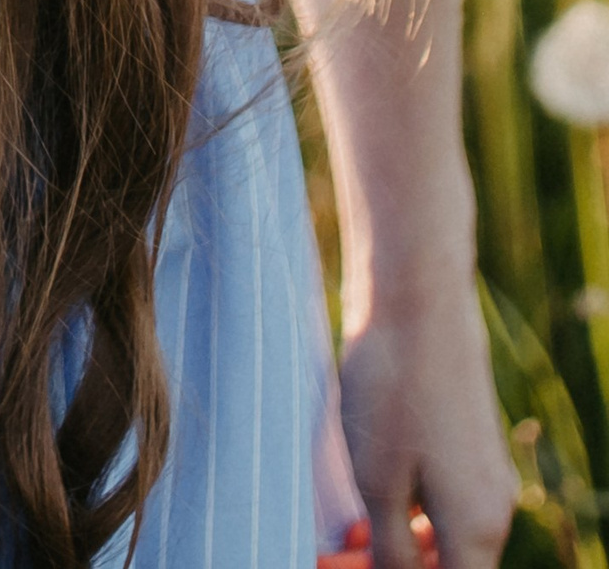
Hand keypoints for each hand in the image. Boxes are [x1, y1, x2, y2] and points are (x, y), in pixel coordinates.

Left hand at [337, 266, 517, 568]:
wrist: (417, 298)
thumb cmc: (392, 388)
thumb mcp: (378, 483)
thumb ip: (392, 550)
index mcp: (478, 531)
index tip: (356, 562)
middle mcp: (495, 509)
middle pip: (450, 566)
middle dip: (398, 563)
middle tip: (344, 545)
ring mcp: (486, 472)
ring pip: (445, 533)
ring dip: (400, 536)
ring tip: (348, 522)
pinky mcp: (470, 440)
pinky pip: (443, 496)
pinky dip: (408, 502)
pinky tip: (367, 479)